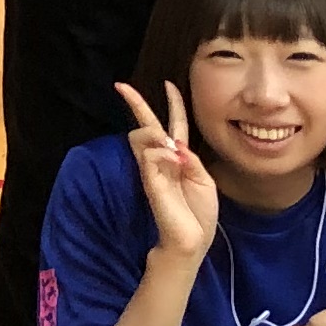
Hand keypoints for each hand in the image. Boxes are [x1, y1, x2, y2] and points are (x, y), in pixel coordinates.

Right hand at [116, 79, 220, 259]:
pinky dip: (163, 152)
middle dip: (136, 104)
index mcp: (180, 158)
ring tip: (171, 147)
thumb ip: (191, 158)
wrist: (192, 241)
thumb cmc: (200, 214)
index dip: (173, 104)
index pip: (174, 125)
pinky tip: (175, 162)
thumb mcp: (205, 180)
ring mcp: (153, 168)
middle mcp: (163, 160)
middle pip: (147, 125)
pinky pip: (150, 153)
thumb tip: (173, 141)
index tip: (168, 84)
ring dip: (156, 133)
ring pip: (144, 135)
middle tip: (121, 86)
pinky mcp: (148, 178)